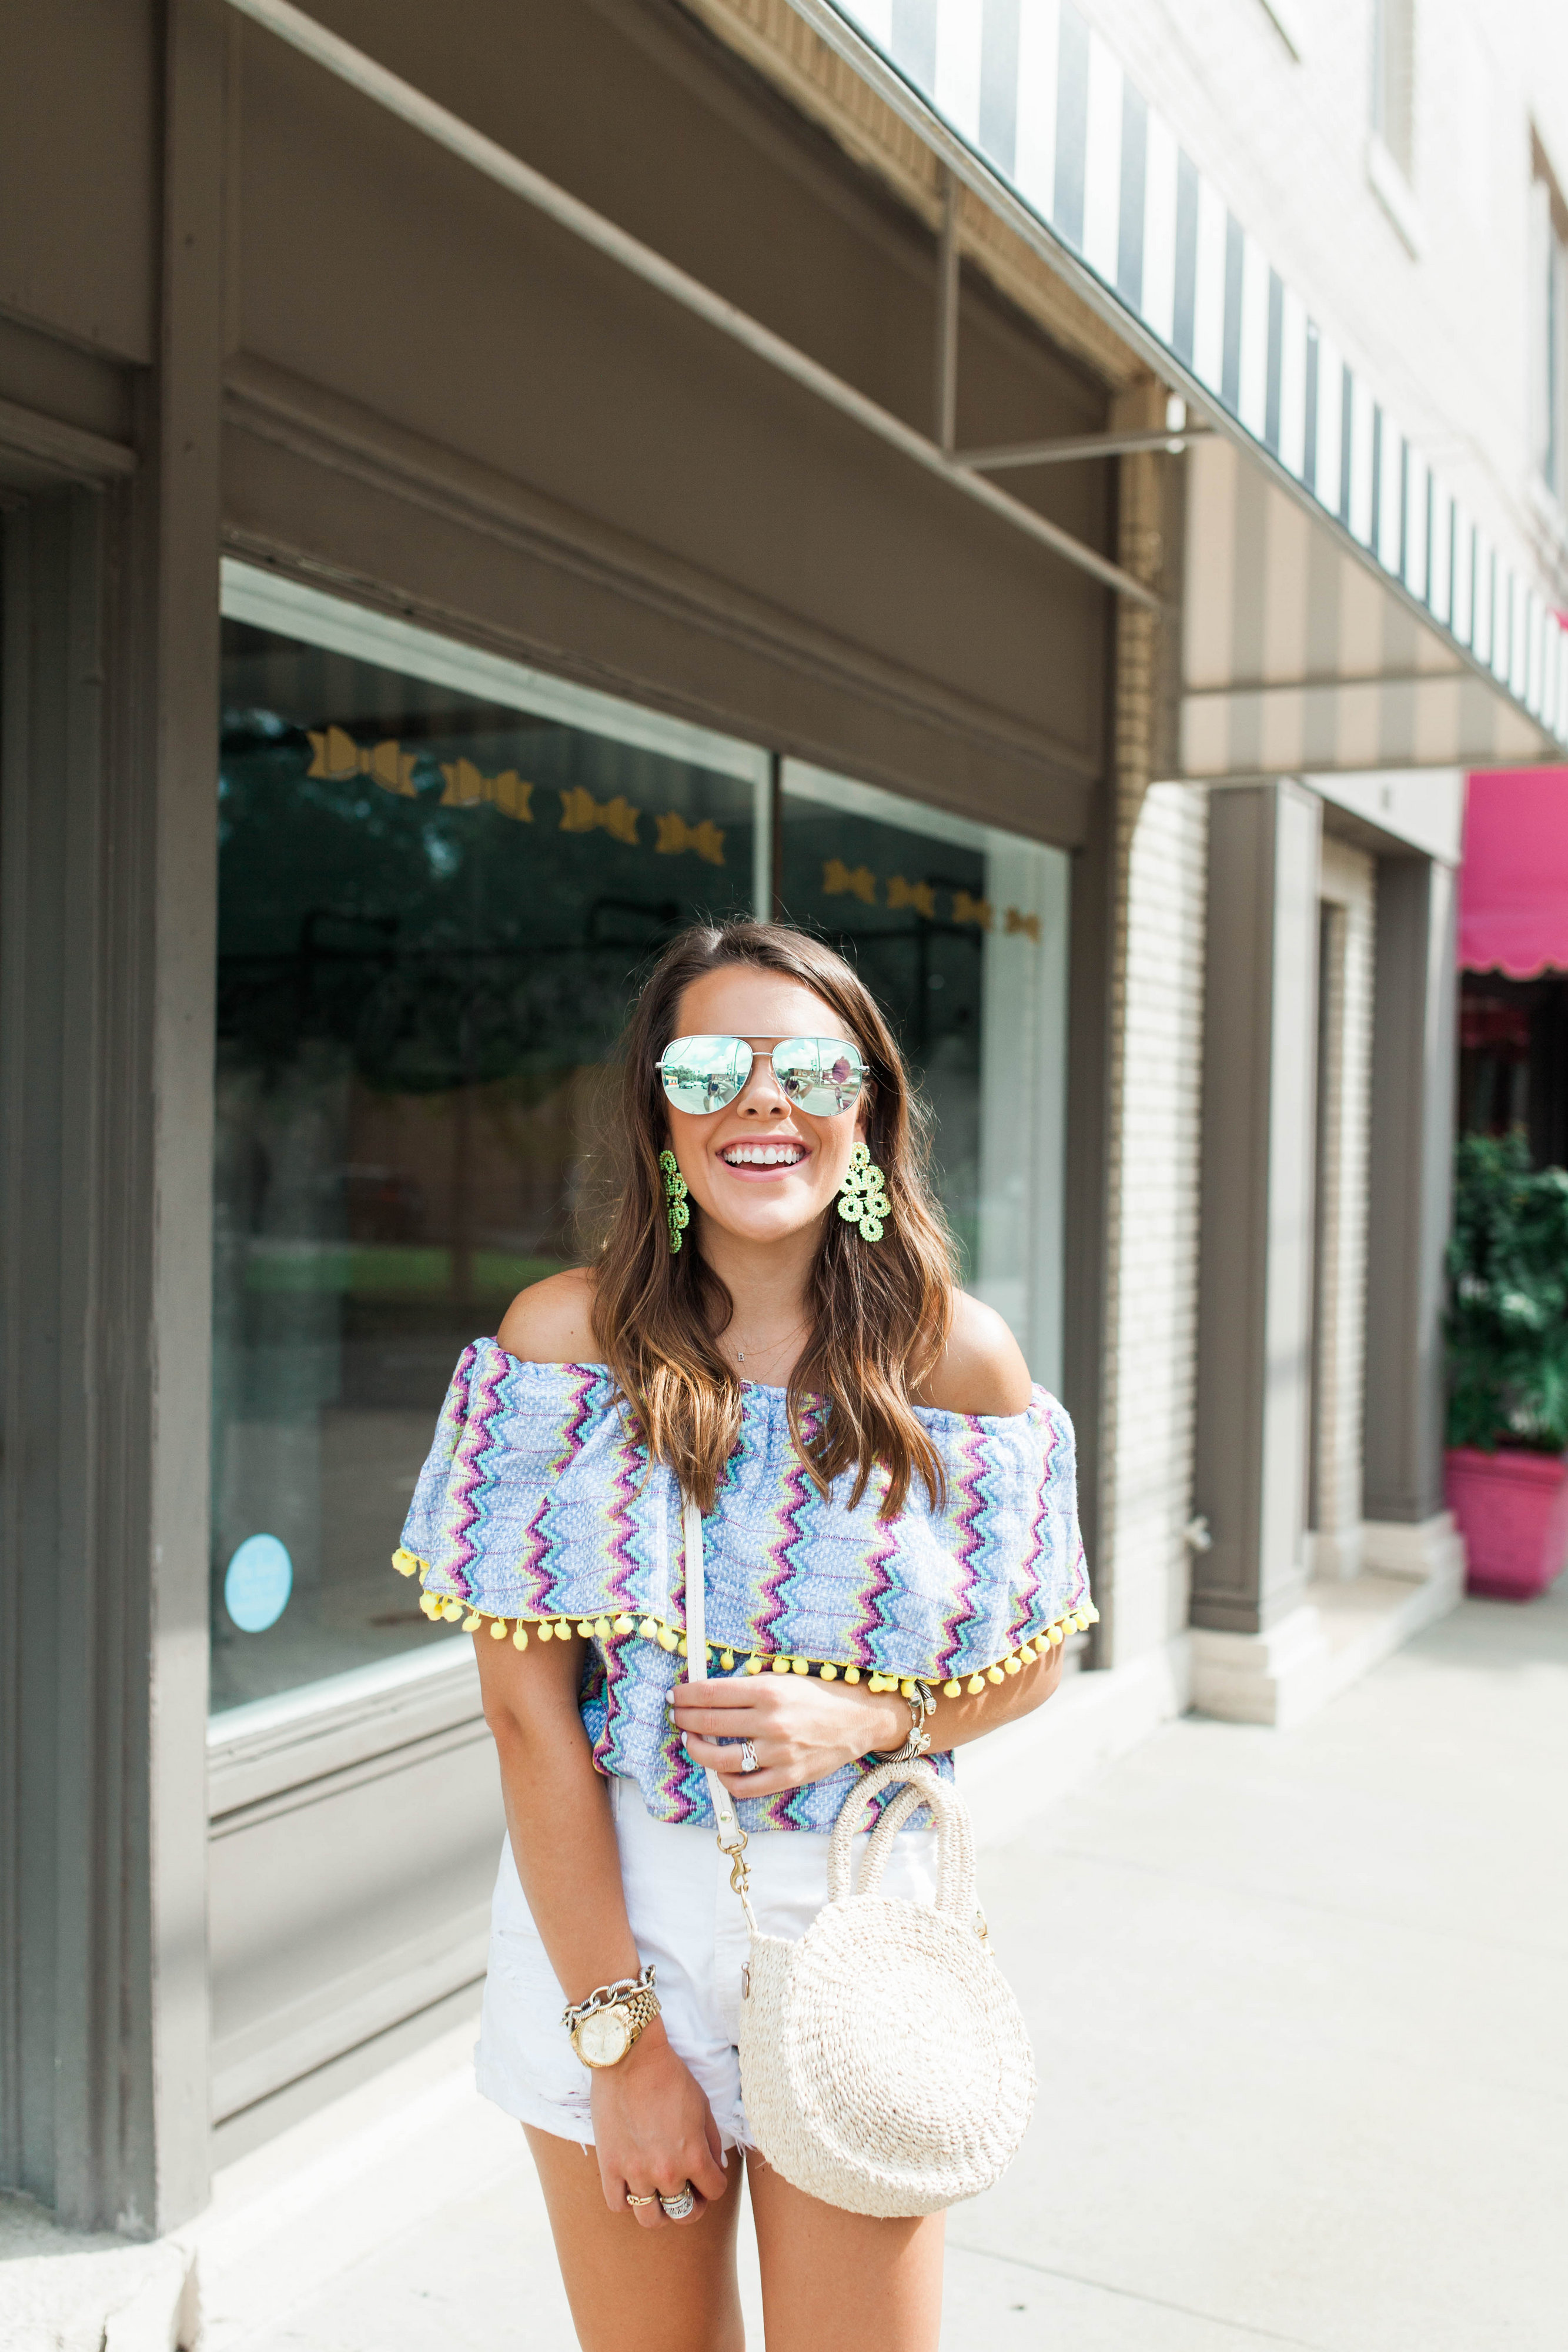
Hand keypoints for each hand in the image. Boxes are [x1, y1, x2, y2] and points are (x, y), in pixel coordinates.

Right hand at [591, 2017, 729, 2226]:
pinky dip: (627, 2201)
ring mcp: (635, 2172)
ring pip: (650, 2218)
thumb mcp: (703, 2106)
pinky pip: (618, 2205)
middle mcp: (666, 2172)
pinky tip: (633, 2185)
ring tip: (659, 2195)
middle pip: (684, 2213)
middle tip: (687, 2192)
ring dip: (659, 2210)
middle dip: (691, 2205)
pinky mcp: (609, 2167)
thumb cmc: (670, 2076)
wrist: (630, 2057)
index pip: (714, 2192)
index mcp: (694, 2156)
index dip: (714, 2184)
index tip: (708, 2176)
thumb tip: (716, 2169)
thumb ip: (711, 2143)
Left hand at [672, 1671, 909, 1798]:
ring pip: (719, 1759)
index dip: (686, 1695)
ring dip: (697, 1750)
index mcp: (768, 1691)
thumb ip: (749, 1686)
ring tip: (692, 1741)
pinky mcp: (787, 1777)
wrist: (859, 1720)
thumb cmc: (819, 1695)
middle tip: (677, 1715)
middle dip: (684, 1719)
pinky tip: (720, 1768)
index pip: (711, 1694)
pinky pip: (743, 1786)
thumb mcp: (785, 1677)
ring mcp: (778, 1754)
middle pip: (709, 1724)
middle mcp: (771, 1722)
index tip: (675, 1696)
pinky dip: (725, 1779)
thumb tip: (709, 1692)